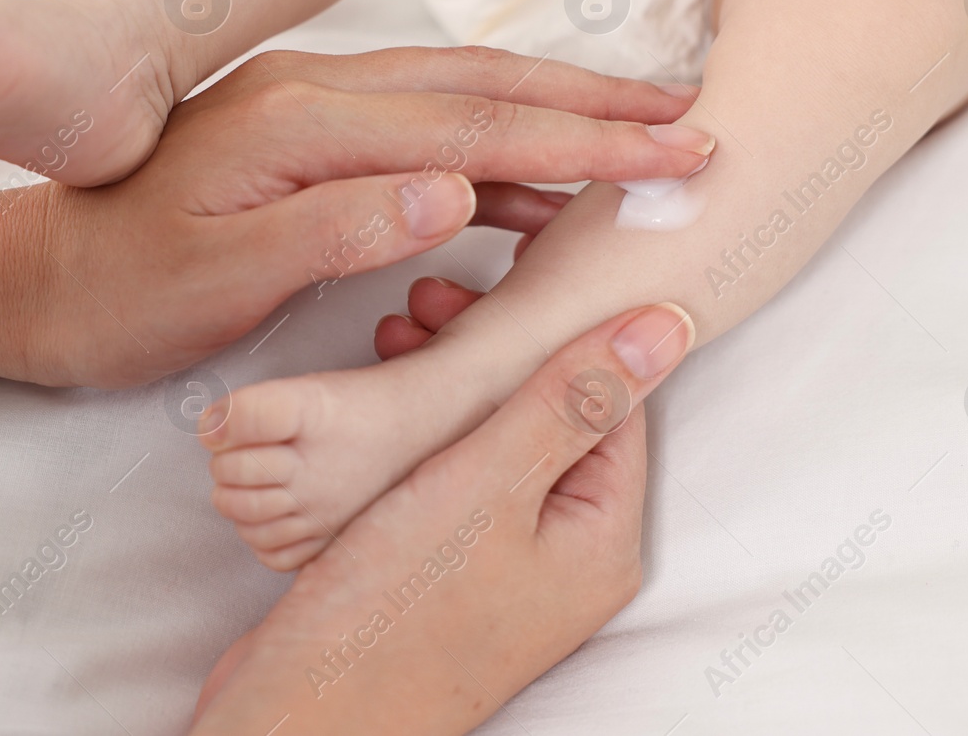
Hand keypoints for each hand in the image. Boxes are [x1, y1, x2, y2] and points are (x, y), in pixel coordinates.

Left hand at [15, 47, 710, 385]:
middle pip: (482, 88)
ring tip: (643, 134)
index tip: (668, 149)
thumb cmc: (121, 289)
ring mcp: (314, 106)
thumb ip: (338, 226)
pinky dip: (498, 147)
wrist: (38, 273)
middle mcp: (315, 94)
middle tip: (690, 117)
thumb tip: (457, 192)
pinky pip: (428, 126)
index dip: (576, 142)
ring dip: (555, 114)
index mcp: (300, 123)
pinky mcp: (312, 132)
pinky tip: (537, 184)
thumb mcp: (220, 274)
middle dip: (593, 105)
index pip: (468, 130)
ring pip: (462, 98)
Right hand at [189, 300, 695, 734]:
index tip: (513, 276)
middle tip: (431, 304)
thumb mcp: (490, 485)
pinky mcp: (449, 567)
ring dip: (453, 380)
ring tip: (397, 333)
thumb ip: (573, 399)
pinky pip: (457, 471)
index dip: (565, 327)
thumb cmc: (395, 616)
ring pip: (498, 437)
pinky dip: (426, 425)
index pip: (615, 401)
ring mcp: (506, 564)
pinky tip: (380, 392)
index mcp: (600, 538)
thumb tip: (665, 328)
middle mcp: (564, 553)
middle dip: (496, 348)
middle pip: (555, 414)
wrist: (302, 711)